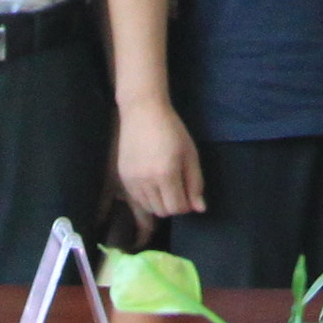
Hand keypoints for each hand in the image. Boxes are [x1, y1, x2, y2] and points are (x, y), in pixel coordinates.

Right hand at [117, 98, 205, 223]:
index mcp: (166, 174)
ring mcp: (132, 180)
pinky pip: (136, 199)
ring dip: (160, 202)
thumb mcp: (190, 154)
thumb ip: (196, 183)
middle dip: (173, 205)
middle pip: (162, 211)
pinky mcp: (123, 177)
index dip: (186, 205)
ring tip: (165, 184)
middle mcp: (146, 181)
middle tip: (178, 187)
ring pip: (149, 208)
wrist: (142, 111)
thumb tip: (200, 209)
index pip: (177, 207)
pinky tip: (153, 182)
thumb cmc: (172, 129)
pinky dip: (147, 197)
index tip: (189, 192)